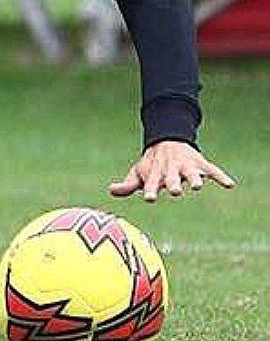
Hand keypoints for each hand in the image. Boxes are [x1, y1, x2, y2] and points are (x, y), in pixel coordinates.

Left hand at [108, 140, 234, 201]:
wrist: (166, 142)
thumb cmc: (151, 165)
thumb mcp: (138, 174)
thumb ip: (127, 186)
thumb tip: (110, 190)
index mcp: (156, 176)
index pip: (153, 185)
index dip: (151, 191)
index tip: (150, 198)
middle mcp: (171, 171)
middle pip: (173, 179)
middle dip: (173, 184)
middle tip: (175, 190)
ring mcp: (186, 168)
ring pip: (192, 174)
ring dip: (195, 179)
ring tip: (197, 185)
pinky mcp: (200, 165)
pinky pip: (213, 171)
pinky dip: (221, 177)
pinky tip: (230, 185)